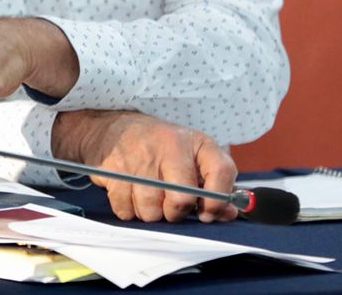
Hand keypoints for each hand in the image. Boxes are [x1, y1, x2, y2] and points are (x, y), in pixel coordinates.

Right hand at [53, 109, 238, 222]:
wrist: (114, 128)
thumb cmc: (161, 147)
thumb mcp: (192, 155)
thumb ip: (214, 184)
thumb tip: (228, 214)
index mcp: (195, 142)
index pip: (221, 171)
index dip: (218, 200)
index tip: (206, 213)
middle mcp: (168, 145)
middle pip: (180, 200)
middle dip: (175, 213)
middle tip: (170, 206)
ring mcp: (138, 157)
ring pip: (151, 210)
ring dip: (150, 213)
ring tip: (148, 198)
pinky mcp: (113, 169)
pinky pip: (125, 210)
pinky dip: (129, 210)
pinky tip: (131, 195)